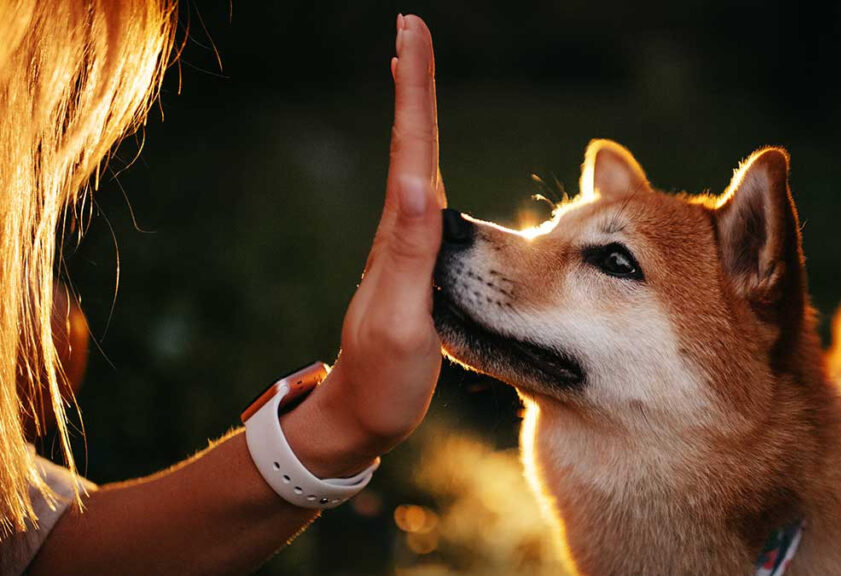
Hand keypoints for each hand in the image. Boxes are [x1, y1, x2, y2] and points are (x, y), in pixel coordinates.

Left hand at [282, 14, 445, 477]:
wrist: (359, 416)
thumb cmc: (384, 380)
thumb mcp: (403, 324)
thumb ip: (411, 256)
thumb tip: (421, 184)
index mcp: (401, 240)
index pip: (411, 154)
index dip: (414, 94)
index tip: (410, 36)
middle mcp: (400, 233)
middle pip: (410, 146)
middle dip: (414, 85)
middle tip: (411, 28)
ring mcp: (404, 248)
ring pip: (414, 165)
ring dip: (414, 114)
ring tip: (412, 68)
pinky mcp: (414, 266)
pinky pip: (422, 200)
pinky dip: (423, 161)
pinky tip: (425, 160)